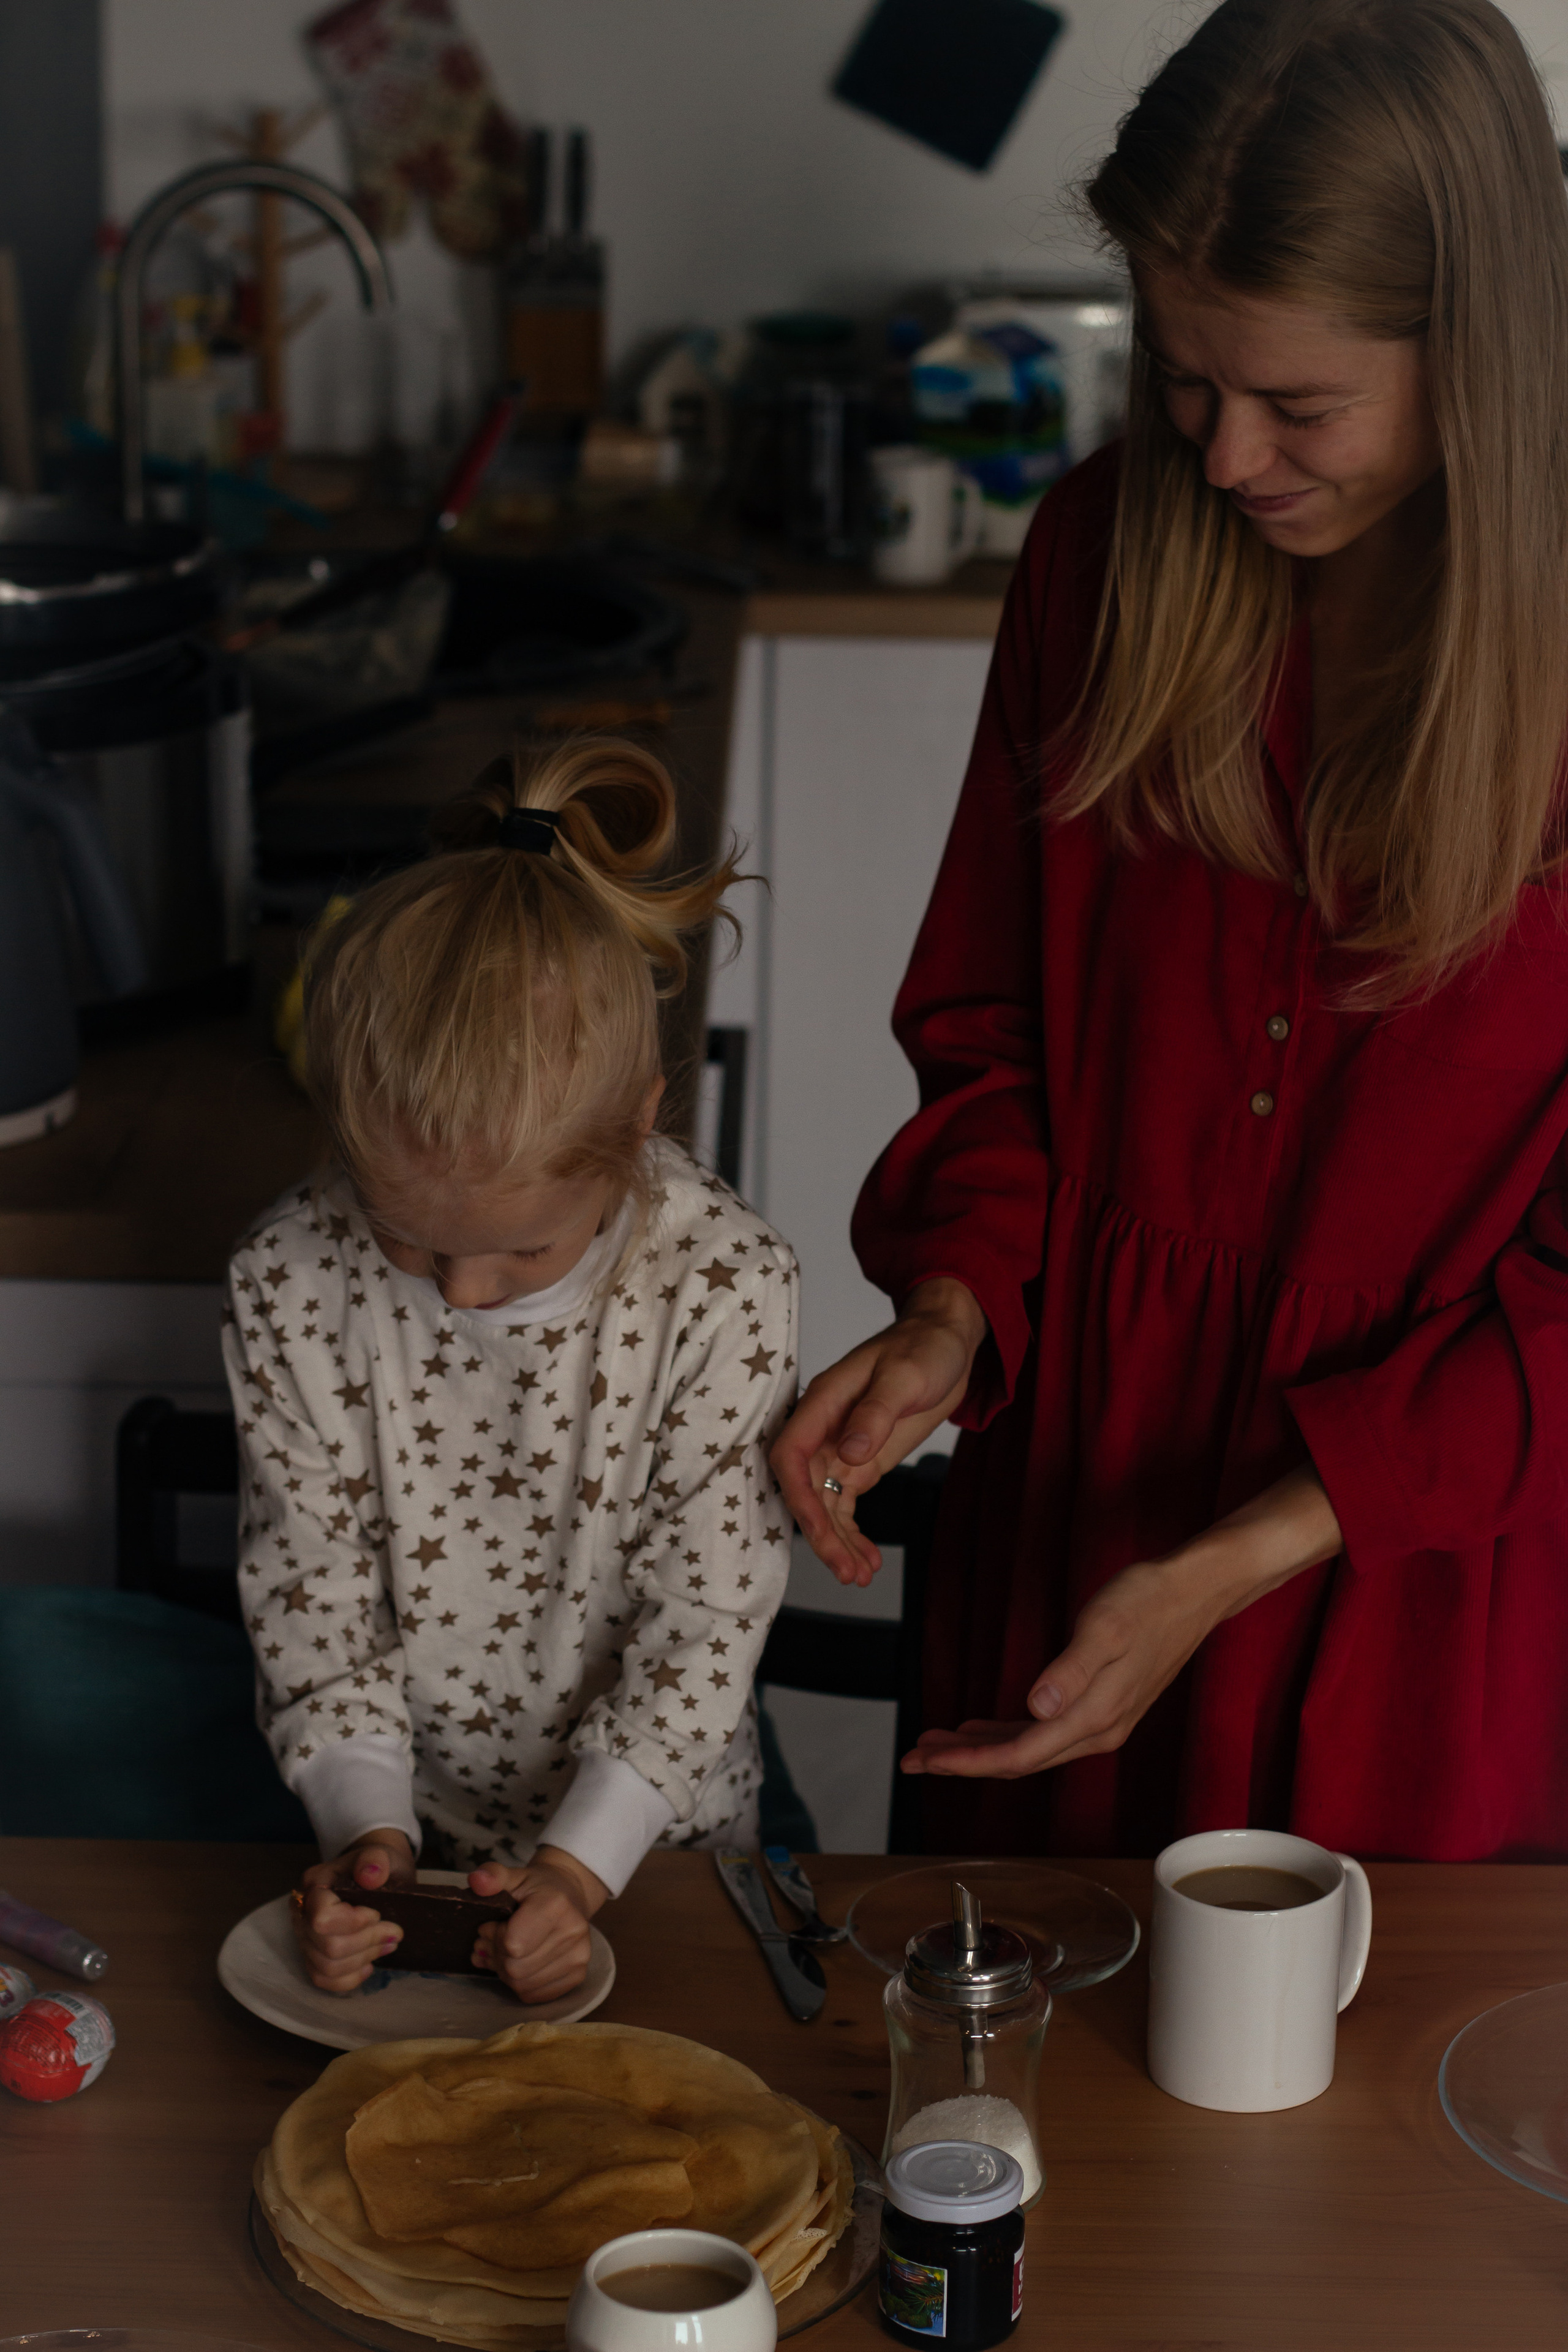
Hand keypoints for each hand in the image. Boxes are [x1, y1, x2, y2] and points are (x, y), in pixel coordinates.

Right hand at [293, 1828, 416, 1993]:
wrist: (375, 1876)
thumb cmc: (376, 1866)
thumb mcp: (381, 1854)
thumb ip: (375, 1860)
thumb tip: (370, 1875)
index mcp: (314, 1885)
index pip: (322, 1918)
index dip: (353, 1923)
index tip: (378, 1913)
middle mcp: (302, 1913)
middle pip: (328, 1947)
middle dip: (367, 1943)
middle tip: (394, 1933)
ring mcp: (305, 1937)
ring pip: (326, 1968)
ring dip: (363, 1960)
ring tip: (387, 1945)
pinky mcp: (313, 1956)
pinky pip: (323, 1980)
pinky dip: (349, 1979)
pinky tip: (368, 1965)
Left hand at [468, 1845, 606, 2002]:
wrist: (569, 1895)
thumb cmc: (537, 1887)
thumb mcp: (514, 1875)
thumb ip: (493, 1876)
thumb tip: (476, 1881)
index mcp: (556, 1905)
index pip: (512, 1944)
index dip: (494, 1937)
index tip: (492, 1925)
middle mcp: (573, 1932)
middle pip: (515, 1968)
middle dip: (496, 1956)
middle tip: (491, 1941)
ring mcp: (579, 1957)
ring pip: (522, 1985)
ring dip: (504, 1972)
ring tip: (501, 1953)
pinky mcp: (578, 1975)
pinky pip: (535, 1995)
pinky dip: (519, 1984)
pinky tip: (517, 1964)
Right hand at [770, 1279, 986, 1584]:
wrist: (948, 1341)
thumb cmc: (924, 1347)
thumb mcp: (905, 1376)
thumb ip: (876, 1412)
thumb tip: (850, 1453)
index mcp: (823, 1402)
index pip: (791, 1454)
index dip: (798, 1494)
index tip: (819, 1528)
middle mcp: (825, 1429)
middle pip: (805, 1489)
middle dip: (821, 1533)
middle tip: (846, 1571)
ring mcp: (841, 1448)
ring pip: (825, 1505)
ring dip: (837, 1541)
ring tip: (860, 1576)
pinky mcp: (861, 1462)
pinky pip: (846, 1504)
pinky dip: (853, 1533)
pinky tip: (868, 1560)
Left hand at [903, 1467, 1342, 1778]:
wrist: (1195, 1591)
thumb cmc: (1148, 1601)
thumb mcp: (1104, 1628)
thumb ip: (1069, 1672)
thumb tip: (1036, 1709)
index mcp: (1093, 1717)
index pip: (1019, 1755)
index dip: (968, 1762)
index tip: (926, 1761)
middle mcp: (1096, 1730)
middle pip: (1018, 1760)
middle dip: (962, 1761)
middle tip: (912, 1759)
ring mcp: (1099, 1720)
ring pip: (1028, 1747)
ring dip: (979, 1748)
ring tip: (934, 1744)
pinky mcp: (1100, 1705)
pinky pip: (1043, 1732)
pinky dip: (1005, 1732)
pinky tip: (979, 1727)